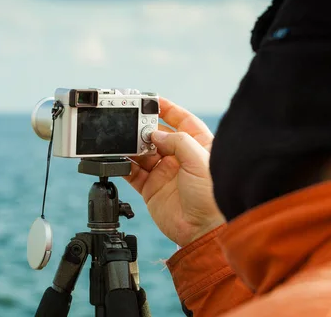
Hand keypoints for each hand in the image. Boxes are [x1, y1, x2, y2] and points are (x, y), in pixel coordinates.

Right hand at [123, 98, 225, 246]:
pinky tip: (117, 159)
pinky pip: (132, 173)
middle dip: (143, 127)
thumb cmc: (212, 197)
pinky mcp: (151, 189)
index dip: (166, 108)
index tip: (151, 99)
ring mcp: (164, 173)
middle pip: (157, 135)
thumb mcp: (200, 160)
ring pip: (141, 153)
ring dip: (130, 146)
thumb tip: (154, 133)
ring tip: (120, 139)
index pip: (181, 120)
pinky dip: (122, 165)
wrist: (204, 231)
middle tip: (130, 121)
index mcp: (198, 146)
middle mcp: (180, 158)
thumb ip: (177, 141)